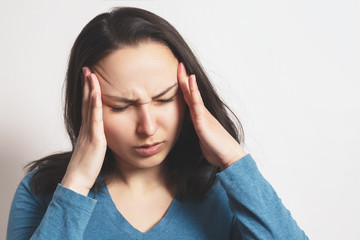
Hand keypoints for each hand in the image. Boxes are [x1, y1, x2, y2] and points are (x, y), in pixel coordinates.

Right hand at [61, 67, 106, 195]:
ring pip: (89, 106)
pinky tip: (95, 93)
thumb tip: (100, 135)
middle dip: (87, 85)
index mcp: (87, 130)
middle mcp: (86, 128)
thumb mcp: (92, 150)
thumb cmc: (85, 167)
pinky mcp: (94, 139)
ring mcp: (89, 132)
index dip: (88, 92)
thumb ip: (95, 139)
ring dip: (90, 89)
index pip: (87, 106)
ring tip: (90, 74)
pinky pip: (95, 119)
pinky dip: (95, 105)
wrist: (77, 181)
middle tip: (87, 69)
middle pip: (85, 101)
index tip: (89, 79)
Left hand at [177, 63, 246, 169]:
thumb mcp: (202, 138)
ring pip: (193, 95)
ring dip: (186, 81)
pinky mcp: (203, 121)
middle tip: (179, 65)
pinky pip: (197, 103)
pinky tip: (191, 80)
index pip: (189, 99)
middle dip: (183, 79)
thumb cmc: (216, 149)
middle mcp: (201, 113)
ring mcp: (203, 116)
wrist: (228, 156)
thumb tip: (193, 129)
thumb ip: (197, 131)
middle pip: (190, 93)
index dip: (183, 87)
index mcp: (199, 117)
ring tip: (182, 68)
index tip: (178, 75)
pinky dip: (193, 91)